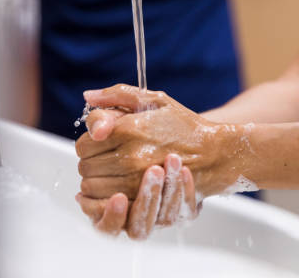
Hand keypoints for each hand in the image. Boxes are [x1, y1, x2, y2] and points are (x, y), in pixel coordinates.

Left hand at [75, 84, 255, 236]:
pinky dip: (106, 198)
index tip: (104, 143)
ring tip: (115, 174)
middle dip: (92, 163)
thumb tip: (87, 96)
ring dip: (98, 182)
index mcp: (128, 128)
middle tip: (109, 159)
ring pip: (93, 187)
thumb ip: (117, 95)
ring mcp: (137, 179)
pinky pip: (108, 203)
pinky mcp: (145, 197)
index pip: (84, 144)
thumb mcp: (155, 100)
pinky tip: (118, 188)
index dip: (91, 144)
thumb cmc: (184, 125)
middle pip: (85, 167)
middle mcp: (130, 155)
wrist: (213, 153)